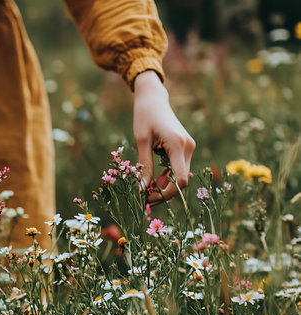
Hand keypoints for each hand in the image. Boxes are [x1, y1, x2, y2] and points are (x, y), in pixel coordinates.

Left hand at [133, 70, 194, 204]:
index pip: (179, 179)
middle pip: (181, 181)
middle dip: (164, 193)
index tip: (148, 198)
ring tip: (145, 192)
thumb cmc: (144, 116)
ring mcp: (188, 148)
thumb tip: (143, 189)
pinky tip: (152, 183)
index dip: (166, 194)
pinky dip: (166, 178)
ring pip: (180, 177)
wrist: (154, 99)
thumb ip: (145, 166)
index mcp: (177, 144)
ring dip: (164, 187)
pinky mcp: (184, 148)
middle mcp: (188, 147)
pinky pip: (177, 169)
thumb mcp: (141, 141)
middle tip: (144, 200)